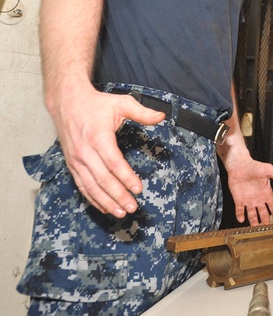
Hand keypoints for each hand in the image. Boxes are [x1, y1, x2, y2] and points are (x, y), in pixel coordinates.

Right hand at [51, 85, 165, 218]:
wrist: (67, 103)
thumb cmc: (97, 104)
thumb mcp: (121, 103)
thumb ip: (142, 112)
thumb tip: (162, 117)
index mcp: (98, 138)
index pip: (114, 162)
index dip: (126, 177)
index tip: (138, 189)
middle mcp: (85, 152)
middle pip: (102, 179)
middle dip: (118, 195)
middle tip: (132, 207)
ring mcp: (76, 160)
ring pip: (91, 186)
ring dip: (106, 201)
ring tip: (120, 212)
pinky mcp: (72, 165)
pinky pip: (82, 185)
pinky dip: (92, 198)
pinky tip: (104, 207)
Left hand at [225, 154, 272, 225]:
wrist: (240, 165)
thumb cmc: (254, 166)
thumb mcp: (268, 170)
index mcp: (266, 193)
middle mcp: (258, 199)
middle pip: (263, 213)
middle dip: (265, 221)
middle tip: (267, 229)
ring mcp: (248, 200)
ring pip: (252, 214)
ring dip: (253, 221)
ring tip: (255, 228)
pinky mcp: (239, 199)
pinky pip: (239, 210)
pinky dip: (240, 215)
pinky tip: (241, 219)